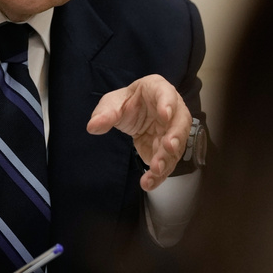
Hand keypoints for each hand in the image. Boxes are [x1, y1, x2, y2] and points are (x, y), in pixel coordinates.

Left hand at [86, 74, 192, 191]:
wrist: (134, 115)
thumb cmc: (127, 103)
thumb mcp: (112, 103)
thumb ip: (105, 114)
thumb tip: (93, 126)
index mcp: (158, 89)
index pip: (165, 93)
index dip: (167, 103)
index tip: (165, 114)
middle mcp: (173, 110)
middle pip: (179, 123)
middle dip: (175, 136)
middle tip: (168, 147)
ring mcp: (173, 130)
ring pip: (176, 146)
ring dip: (167, 159)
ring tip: (155, 171)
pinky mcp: (168, 149)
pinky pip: (167, 162)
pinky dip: (159, 174)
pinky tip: (149, 182)